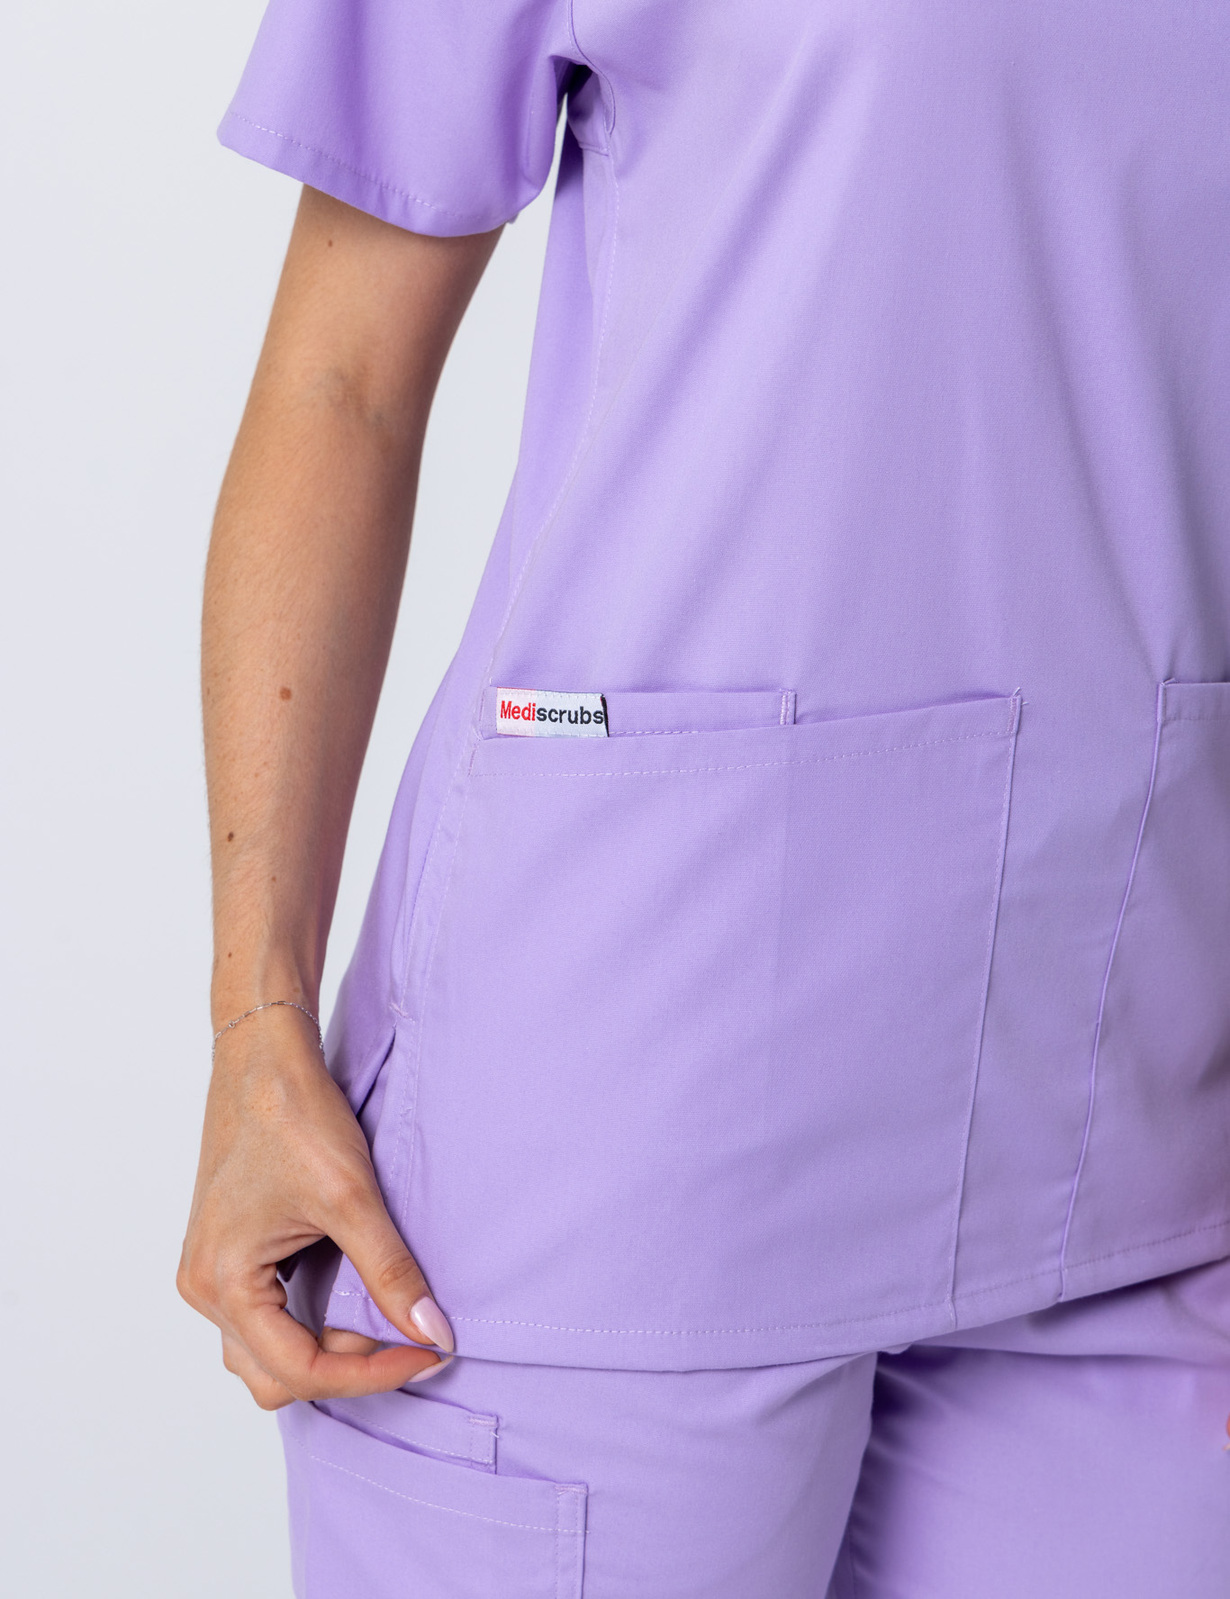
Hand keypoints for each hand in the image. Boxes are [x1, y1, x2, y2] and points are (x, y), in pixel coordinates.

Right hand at [178, 1005, 451, 1408]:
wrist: (263, 1056)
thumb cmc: (294, 1114)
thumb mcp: (352, 1196)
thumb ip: (390, 1272)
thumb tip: (431, 1331)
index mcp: (222, 1282)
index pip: (298, 1369)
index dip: (370, 1372)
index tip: (427, 1352)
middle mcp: (203, 1287)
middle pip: (275, 1375)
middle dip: (345, 1368)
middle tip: (406, 1337)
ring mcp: (211, 1271)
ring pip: (266, 1352)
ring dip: (325, 1349)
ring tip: (381, 1319)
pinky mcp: (228, 1252)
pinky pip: (264, 1318)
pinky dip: (308, 1322)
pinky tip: (351, 1296)